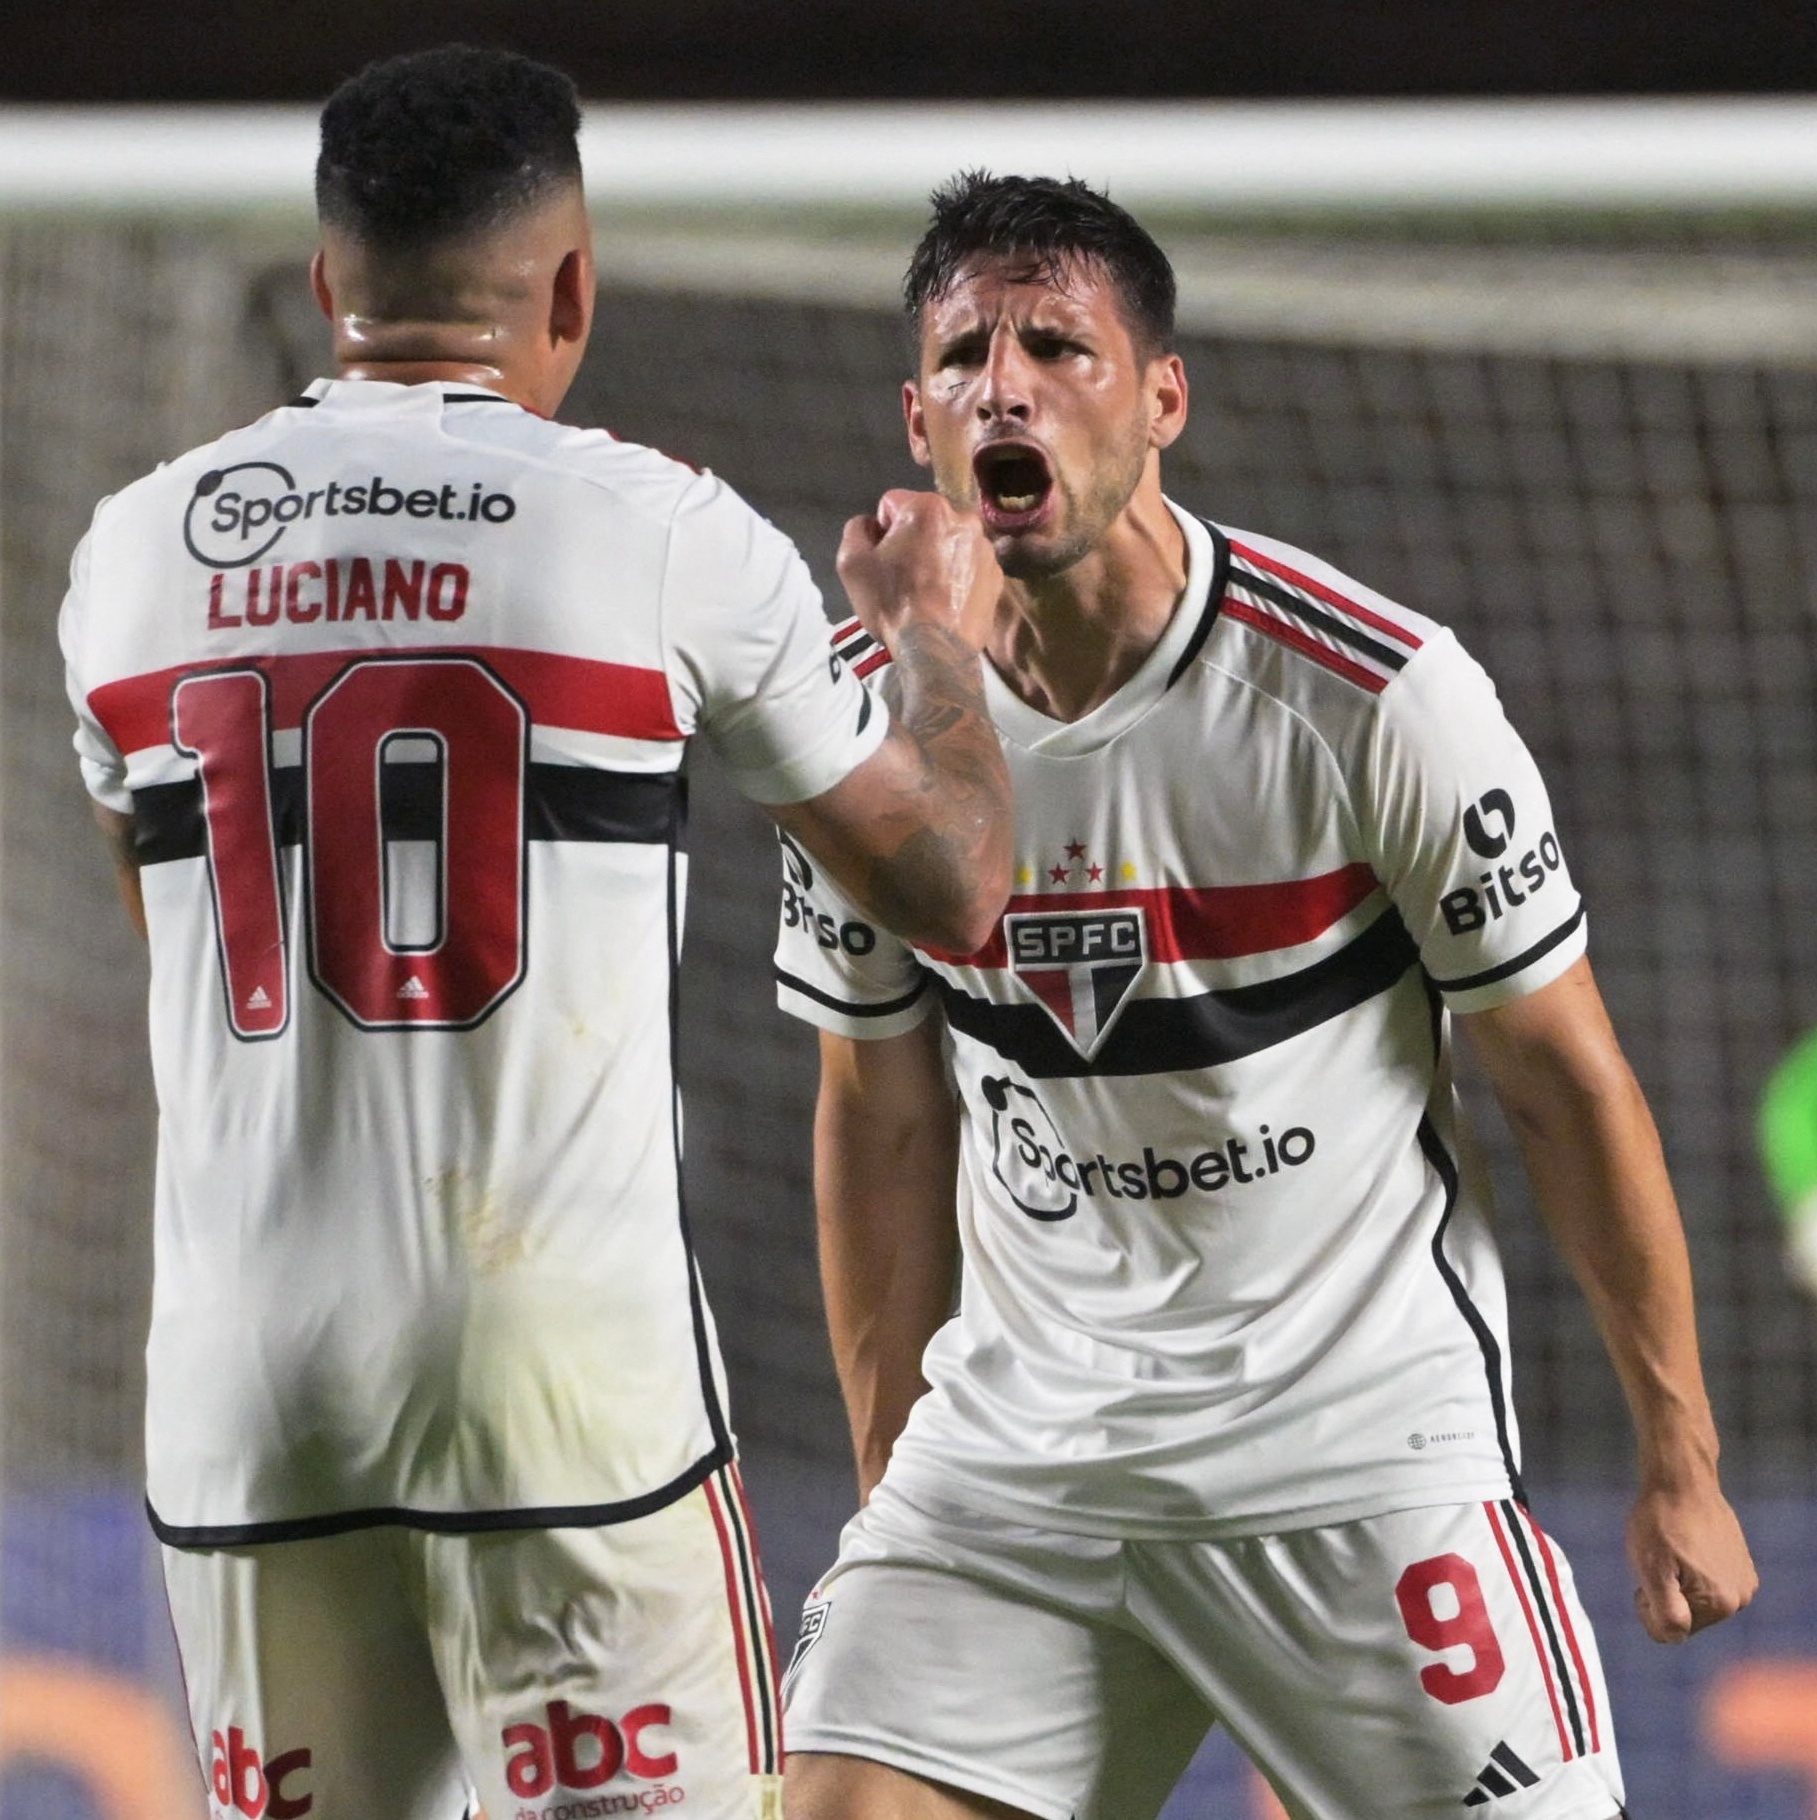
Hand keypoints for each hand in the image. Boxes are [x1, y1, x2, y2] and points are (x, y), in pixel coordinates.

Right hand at [837, 490, 1000, 655]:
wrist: (937, 651)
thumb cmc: (891, 604)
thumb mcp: (851, 564)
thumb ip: (857, 529)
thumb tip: (872, 525)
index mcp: (928, 507)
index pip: (892, 503)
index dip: (881, 532)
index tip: (883, 560)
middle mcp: (964, 518)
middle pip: (924, 521)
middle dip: (911, 540)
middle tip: (903, 577)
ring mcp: (985, 547)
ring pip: (948, 542)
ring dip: (936, 557)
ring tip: (925, 592)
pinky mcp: (997, 575)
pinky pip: (968, 564)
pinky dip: (956, 576)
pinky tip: (945, 601)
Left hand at [1625, 1479, 1757, 1640]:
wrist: (1682, 1480)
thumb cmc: (1659, 1521)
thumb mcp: (1650, 1567)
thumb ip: (1665, 1610)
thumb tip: (1675, 1637)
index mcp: (1719, 1604)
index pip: (1670, 1631)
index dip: (1648, 1605)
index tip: (1646, 1576)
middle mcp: (1739, 1599)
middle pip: (1687, 1617)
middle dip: (1666, 1594)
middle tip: (1659, 1559)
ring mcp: (1744, 1582)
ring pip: (1696, 1600)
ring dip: (1679, 1582)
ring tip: (1674, 1549)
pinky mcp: (1742, 1565)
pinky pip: (1708, 1583)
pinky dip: (1693, 1570)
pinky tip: (1688, 1545)